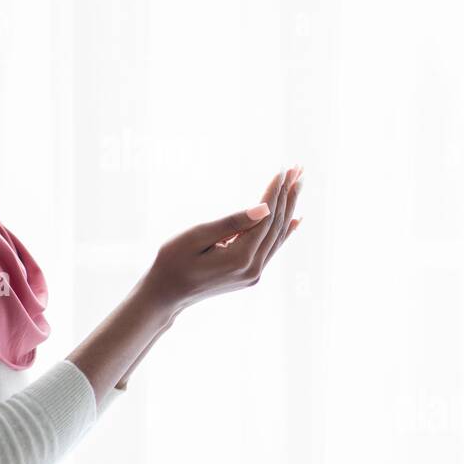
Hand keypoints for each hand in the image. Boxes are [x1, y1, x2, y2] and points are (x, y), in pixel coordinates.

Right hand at [142, 165, 304, 314]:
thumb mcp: (196, 237)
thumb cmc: (172, 261)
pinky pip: (273, 248)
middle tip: (298, 168)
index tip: (282, 168)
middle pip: (277, 226)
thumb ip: (231, 223)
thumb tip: (263, 208)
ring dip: (288, 208)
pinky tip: (295, 218)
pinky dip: (284, 231)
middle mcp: (253, 269)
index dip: (274, 192)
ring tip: (297, 183)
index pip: (265, 219)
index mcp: (240, 259)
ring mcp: (253, 275)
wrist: (165, 294)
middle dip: (287, 195)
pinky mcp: (250, 275)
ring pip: (277, 236)